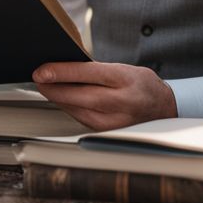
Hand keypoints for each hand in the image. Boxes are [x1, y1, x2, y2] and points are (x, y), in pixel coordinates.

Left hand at [32, 61, 177, 130]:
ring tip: (46, 86)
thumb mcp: (124, 69)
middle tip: (38, 78)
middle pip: (78, 96)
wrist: (164, 109)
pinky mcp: (107, 132)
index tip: (41, 71)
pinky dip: (69, 108)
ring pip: (76, 110)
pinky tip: (61, 99)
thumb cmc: (141, 84)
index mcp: (126, 79)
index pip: (87, 73)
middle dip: (52, 88)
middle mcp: (121, 102)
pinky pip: (80, 119)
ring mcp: (114, 121)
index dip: (61, 72)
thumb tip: (62, 69)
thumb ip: (97, 70)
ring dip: (58, 98)